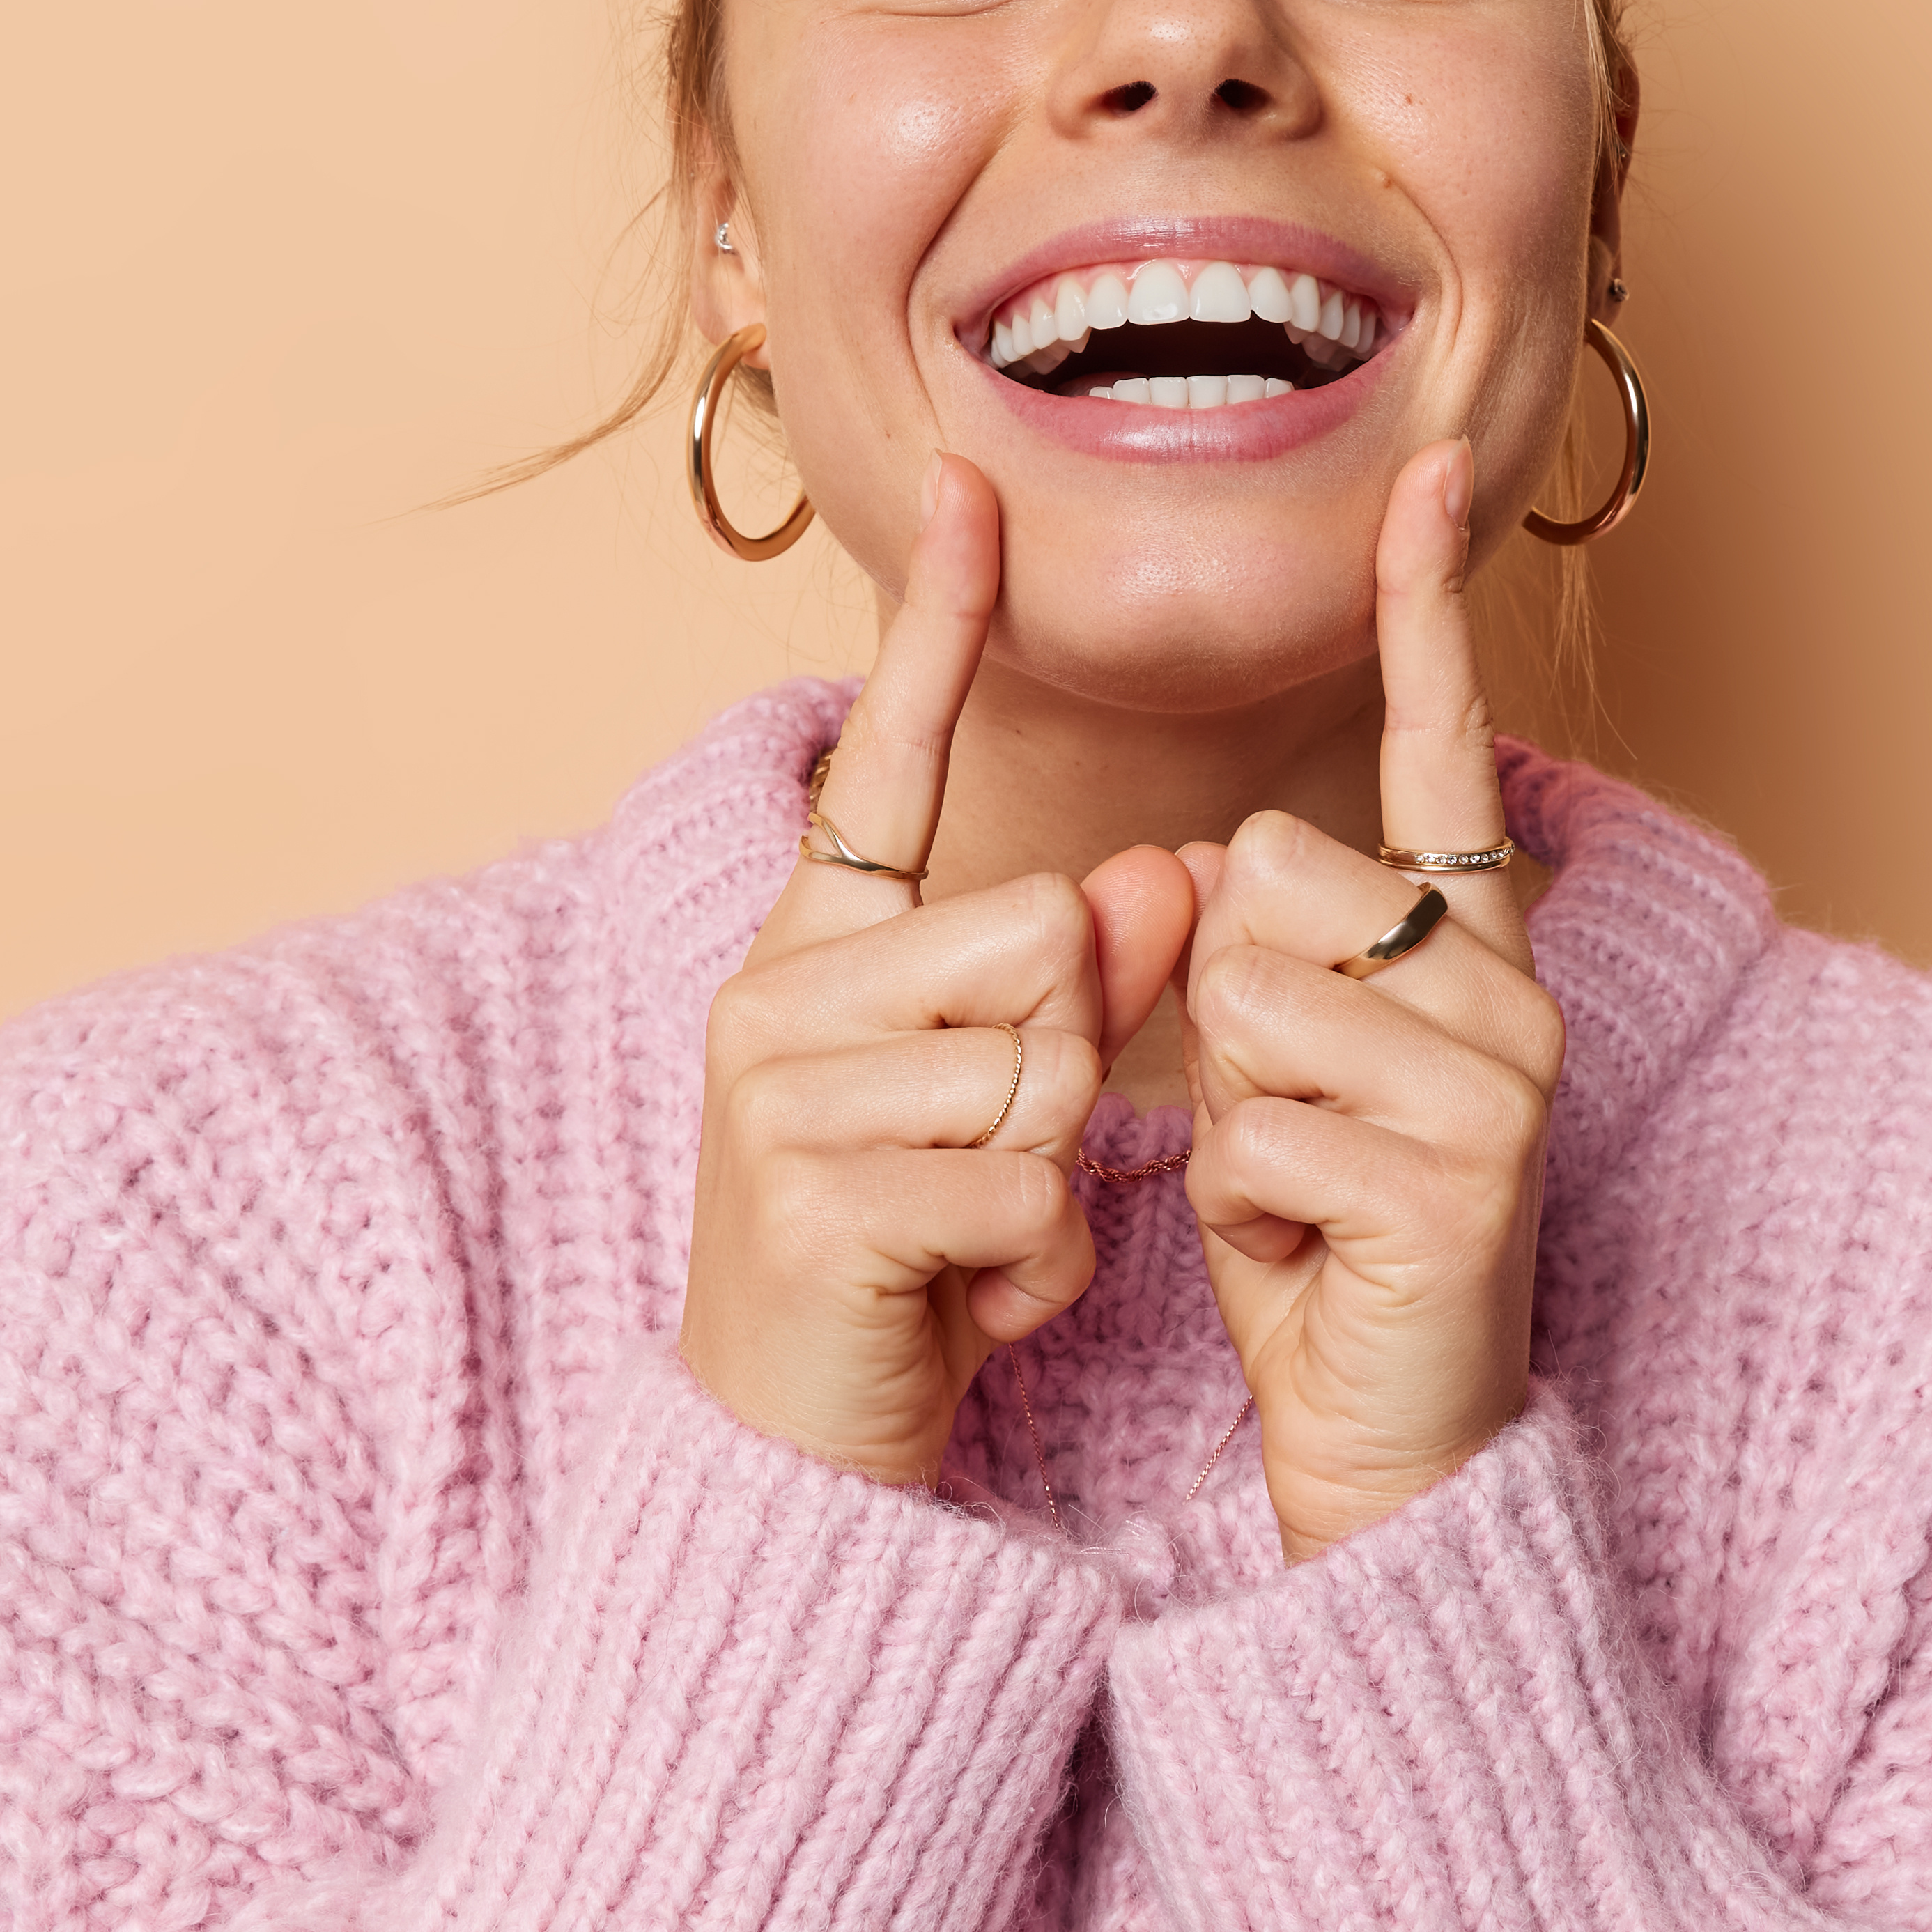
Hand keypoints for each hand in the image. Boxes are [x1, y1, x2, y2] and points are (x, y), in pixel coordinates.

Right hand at [683, 459, 1204, 1486]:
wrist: (797, 1448)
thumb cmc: (910, 1259)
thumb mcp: (1004, 1101)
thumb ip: (1072, 978)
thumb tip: (1155, 875)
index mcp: (817, 949)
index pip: (885, 763)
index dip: (934, 627)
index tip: (974, 483)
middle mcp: (776, 995)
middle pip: (1036, 935)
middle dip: (1070, 1059)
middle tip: (997, 1162)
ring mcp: (781, 1097)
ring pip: (1040, 1063)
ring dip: (1053, 1171)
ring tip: (979, 1234)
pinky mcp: (814, 1202)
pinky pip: (1025, 1182)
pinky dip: (1035, 1264)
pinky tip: (972, 1298)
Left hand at [1173, 442, 1563, 1559]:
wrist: (1391, 1435)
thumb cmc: (1321, 1241)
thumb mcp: (1267, 1072)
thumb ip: (1250, 954)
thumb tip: (1206, 863)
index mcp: (1469, 946)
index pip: (1439, 752)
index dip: (1425, 611)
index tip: (1422, 472)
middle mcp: (1507, 991)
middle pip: (1262, 879)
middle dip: (1216, 1009)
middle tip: (1283, 1123)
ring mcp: (1496, 1084)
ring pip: (1247, 1000)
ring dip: (1223, 1112)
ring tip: (1292, 1187)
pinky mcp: (1456, 1181)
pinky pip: (1255, 1127)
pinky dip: (1241, 1207)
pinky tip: (1306, 1255)